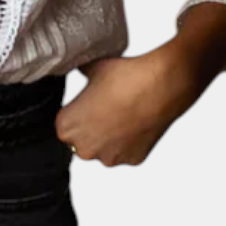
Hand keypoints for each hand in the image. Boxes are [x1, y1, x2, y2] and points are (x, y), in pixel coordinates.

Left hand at [54, 42, 204, 165]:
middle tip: (107, 108)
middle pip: (83, 141)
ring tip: (123, 113)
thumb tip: (72, 65)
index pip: (64, 125)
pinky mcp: (132, 161)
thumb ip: (77, 72)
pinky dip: (130, 142)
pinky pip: (126, 153)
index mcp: (66, 127)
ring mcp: (109, 158)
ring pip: (104, 150)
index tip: (89, 103)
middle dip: (91, 128)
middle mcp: (84, 149)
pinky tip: (137, 122)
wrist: (161, 85)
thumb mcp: (91, 68)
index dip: (77, 112)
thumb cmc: (124, 77)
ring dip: (110, 138)